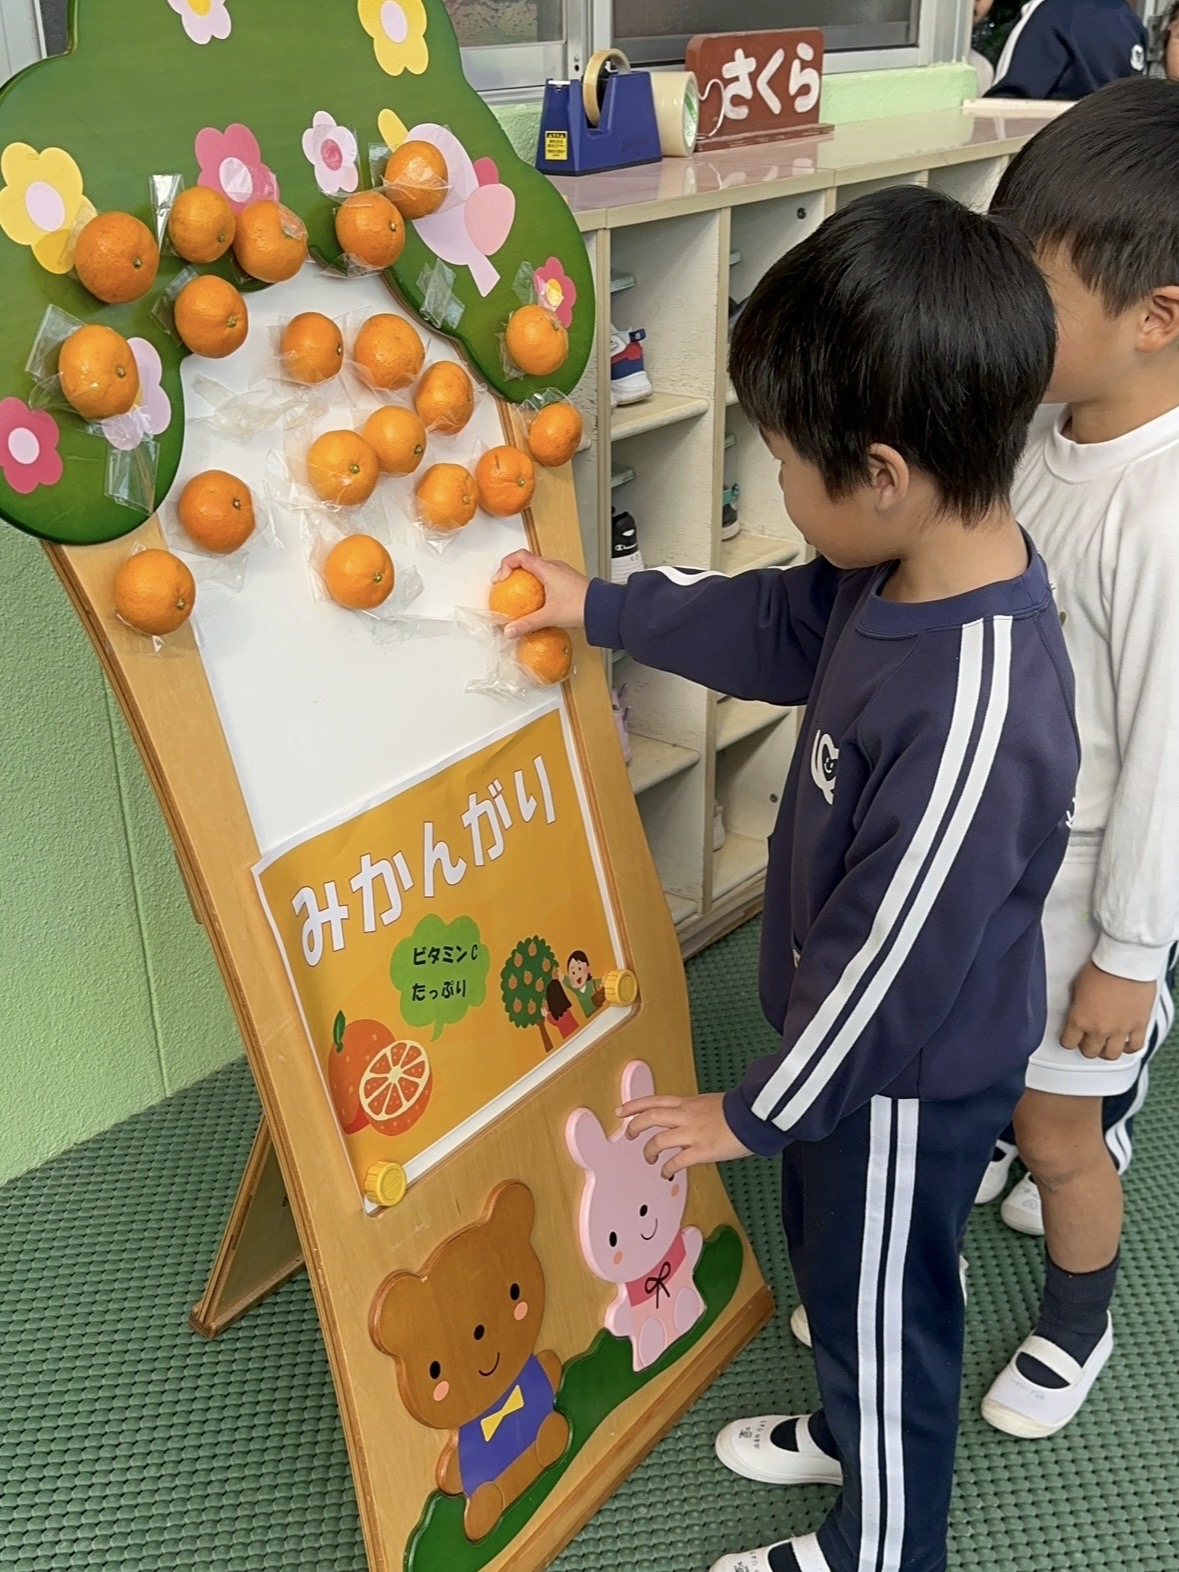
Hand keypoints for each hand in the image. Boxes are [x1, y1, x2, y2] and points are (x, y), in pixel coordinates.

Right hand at [493, 550, 589, 638]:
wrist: (603, 608)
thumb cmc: (580, 606)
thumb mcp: (548, 616)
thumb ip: (527, 624)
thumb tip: (510, 631)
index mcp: (547, 569)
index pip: (519, 556)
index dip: (506, 564)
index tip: (502, 580)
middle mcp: (554, 566)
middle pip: (527, 560)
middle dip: (514, 571)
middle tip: (508, 585)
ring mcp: (562, 572)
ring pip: (539, 568)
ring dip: (527, 577)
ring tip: (522, 594)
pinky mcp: (568, 580)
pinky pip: (548, 576)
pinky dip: (538, 584)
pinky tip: (539, 600)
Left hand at [618, 1091, 752, 1177]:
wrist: (756, 1115)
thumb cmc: (739, 1110)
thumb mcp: (710, 1103)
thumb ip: (694, 1112)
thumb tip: (685, 1121)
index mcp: (688, 1103)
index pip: (654, 1101)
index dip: (634, 1105)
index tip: (620, 1111)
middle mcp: (686, 1116)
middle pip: (649, 1118)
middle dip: (634, 1127)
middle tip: (628, 1136)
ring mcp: (692, 1133)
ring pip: (658, 1140)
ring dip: (648, 1151)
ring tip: (649, 1158)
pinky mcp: (702, 1150)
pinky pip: (677, 1161)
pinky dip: (667, 1169)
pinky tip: (666, 1173)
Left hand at [1060, 960, 1156, 1058]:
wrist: (1125, 962)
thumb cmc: (1101, 968)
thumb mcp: (1077, 986)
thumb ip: (1077, 1004)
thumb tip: (1078, 1010)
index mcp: (1080, 1019)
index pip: (1068, 1042)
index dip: (1069, 1040)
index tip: (1071, 1038)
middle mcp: (1099, 1028)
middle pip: (1089, 1052)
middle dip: (1087, 1047)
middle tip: (1088, 1041)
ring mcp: (1120, 1029)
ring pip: (1111, 1054)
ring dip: (1107, 1052)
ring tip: (1106, 1045)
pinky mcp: (1138, 1025)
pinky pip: (1135, 1046)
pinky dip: (1129, 1048)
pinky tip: (1125, 1044)